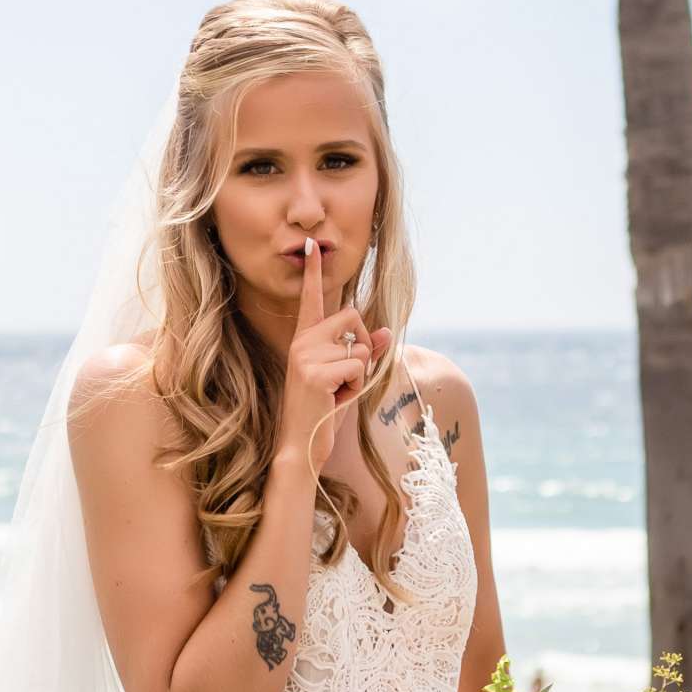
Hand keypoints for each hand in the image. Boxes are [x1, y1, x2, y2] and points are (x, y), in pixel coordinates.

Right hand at [276, 234, 391, 470]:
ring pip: (361, 347)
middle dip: (364, 346)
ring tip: (339, 392)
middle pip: (354, 317)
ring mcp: (306, 356)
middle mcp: (302, 342)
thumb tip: (388, 330)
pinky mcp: (315, 373)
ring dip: (361, 373)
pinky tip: (337, 399)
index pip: (312, 299)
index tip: (311, 246)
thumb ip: (365, 353)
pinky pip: (359, 366)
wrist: (302, 445)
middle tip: (347, 377)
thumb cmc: (324, 411)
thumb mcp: (348, 379)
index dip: (313, 272)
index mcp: (305, 340)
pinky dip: (358, 385)